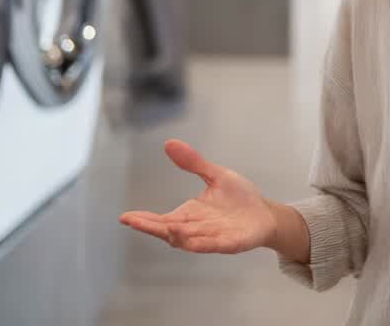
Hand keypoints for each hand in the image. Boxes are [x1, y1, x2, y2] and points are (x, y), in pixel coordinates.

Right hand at [119, 139, 275, 253]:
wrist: (264, 214)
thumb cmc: (239, 198)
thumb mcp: (215, 175)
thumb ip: (193, 163)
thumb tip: (169, 143)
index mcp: (188, 214)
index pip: (161, 219)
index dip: (144, 219)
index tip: (125, 217)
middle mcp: (195, 228)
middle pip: (169, 231)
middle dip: (152, 227)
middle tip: (134, 222)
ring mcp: (212, 237)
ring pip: (189, 240)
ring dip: (177, 236)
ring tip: (166, 229)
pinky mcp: (230, 243)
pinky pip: (214, 245)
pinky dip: (203, 244)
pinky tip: (193, 241)